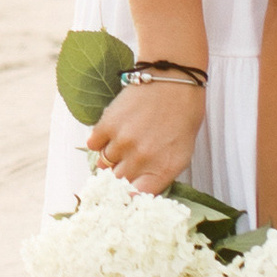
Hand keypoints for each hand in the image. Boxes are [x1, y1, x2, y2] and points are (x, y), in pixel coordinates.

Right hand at [82, 74, 203, 192]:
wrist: (174, 79)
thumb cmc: (183, 115)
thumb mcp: (182, 152)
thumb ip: (161, 174)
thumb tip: (137, 189)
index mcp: (163, 169)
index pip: (137, 197)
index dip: (130, 194)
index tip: (128, 188)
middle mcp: (141, 159)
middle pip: (118, 181)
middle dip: (122, 173)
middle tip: (127, 160)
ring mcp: (122, 142)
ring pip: (104, 164)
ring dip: (110, 157)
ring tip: (122, 142)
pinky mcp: (108, 124)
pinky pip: (93, 145)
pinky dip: (99, 141)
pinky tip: (111, 132)